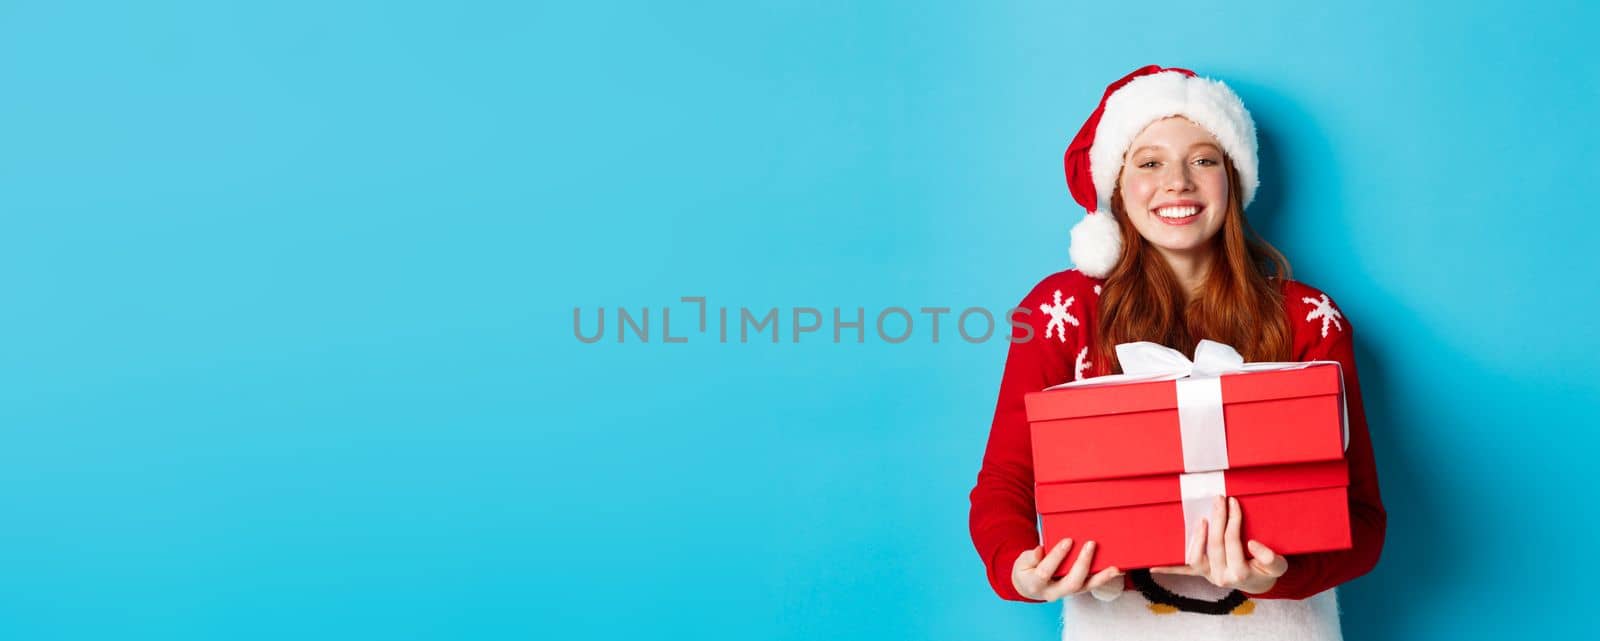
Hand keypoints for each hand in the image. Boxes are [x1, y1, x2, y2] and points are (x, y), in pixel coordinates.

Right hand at [1012, 538, 1123, 601]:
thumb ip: (1030, 557)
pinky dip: (1104, 578)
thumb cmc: (1026, 570)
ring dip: (1101, 577)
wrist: (1028, 586)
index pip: (1046, 571)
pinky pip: (1091, 585)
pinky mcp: (1076, 590)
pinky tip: (1116, 570)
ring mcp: (1066, 593)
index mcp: (1035, 584)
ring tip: (1115, 567)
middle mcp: (1053, 592)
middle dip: (1083, 563)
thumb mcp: (1021, 562)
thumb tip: (1040, 550)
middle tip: (1091, 544)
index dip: (1057, 556)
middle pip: (1072, 583)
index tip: (1068, 540)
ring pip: (1085, 587)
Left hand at [1149, 496, 1288, 594]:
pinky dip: (1169, 568)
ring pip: (1195, 558)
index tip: (1234, 503)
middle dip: (1217, 519)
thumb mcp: (1279, 565)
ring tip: (1202, 519)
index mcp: (1241, 573)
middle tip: (1219, 499)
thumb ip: (1270, 556)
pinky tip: (1153, 565)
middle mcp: (1221, 576)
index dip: (1232, 521)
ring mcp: (1209, 575)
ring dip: (1196, 537)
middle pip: (1215, 544)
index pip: (1232, 542)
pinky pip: (1183, 571)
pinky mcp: (1201, 574)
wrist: (1259, 582)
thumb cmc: (1268, 570)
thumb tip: (1252, 544)